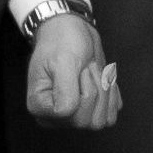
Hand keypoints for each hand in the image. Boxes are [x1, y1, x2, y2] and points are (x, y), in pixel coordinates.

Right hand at [24, 6, 122, 130]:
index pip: (69, 114)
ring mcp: (74, 115)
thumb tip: (68, 113)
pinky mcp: (90, 111)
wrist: (72, 31)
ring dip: (105, 92)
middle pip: (87, 121)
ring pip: (101, 122)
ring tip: (94, 72)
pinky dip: (112, 95)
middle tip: (88, 68)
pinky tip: (102, 78)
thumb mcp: (63, 62)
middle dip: (95, 89)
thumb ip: (65, 91)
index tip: (79, 70)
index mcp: (40, 107)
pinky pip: (111, 115)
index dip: (81, 91)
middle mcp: (56, 117)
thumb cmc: (62, 42)